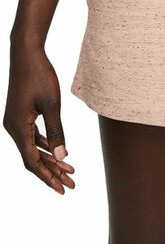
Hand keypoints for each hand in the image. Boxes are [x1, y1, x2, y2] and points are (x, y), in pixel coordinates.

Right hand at [3, 44, 74, 193]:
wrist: (27, 54)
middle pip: (33, 158)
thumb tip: (62, 158)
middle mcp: (13, 128)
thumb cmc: (40, 77)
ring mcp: (16, 121)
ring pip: (34, 148)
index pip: (32, 161)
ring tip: (71, 171)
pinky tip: (60, 153)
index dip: (48, 177)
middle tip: (71, 185)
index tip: (63, 189)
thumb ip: (57, 132)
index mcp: (18, 128)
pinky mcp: (21, 115)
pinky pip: (33, 137)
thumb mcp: (52, 105)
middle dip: (52, 173)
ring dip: (51, 160)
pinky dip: (47, 146)